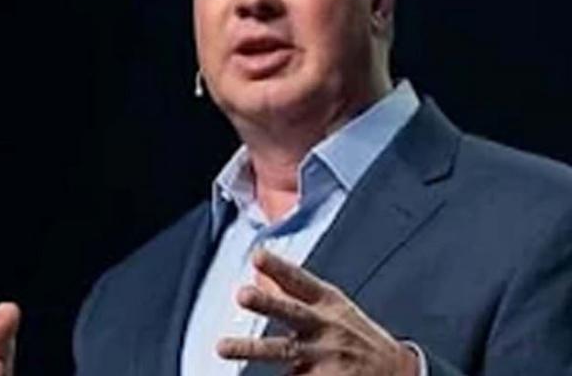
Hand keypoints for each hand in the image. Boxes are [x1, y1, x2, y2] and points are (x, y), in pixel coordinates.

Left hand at [217, 249, 417, 375]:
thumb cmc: (353, 334)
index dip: (279, 267)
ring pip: (282, 352)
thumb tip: (258, 267)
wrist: (397, 373)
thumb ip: (294, 290)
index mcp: (328, 303)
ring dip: (250, 348)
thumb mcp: (332, 306)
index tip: (258, 255)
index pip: (301, 281)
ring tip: (221, 347)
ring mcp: (325, 357)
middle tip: (241, 293)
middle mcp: (325, 327)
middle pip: (292, 313)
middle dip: (267, 303)